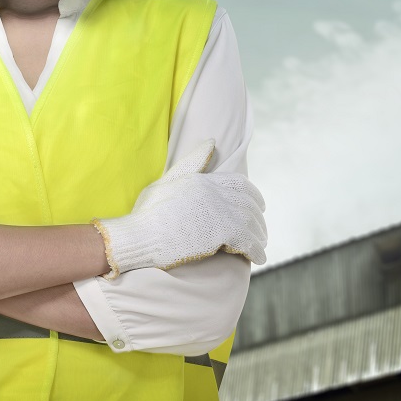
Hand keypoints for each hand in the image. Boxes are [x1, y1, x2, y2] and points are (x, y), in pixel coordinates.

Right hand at [93, 139, 266, 277]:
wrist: (139, 235)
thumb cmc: (147, 211)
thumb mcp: (167, 181)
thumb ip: (192, 164)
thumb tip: (211, 142)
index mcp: (202, 180)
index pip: (240, 183)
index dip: (254, 196)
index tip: (260, 206)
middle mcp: (214, 193)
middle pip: (249, 205)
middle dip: (259, 219)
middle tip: (261, 230)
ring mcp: (218, 213)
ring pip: (252, 224)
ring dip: (259, 237)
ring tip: (260, 246)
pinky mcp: (220, 233)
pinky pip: (248, 242)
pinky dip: (256, 251)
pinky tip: (258, 258)